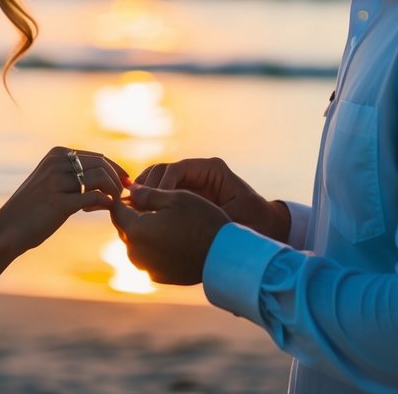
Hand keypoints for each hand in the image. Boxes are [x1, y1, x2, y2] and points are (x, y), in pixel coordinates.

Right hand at [0, 147, 127, 253]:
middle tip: (124, 194)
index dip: (116, 170)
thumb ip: (72, 174)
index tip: (125, 183)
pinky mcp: (59, 202)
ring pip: (100, 179)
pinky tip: (103, 208)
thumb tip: (106, 175)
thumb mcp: (50, 181)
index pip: (97, 157)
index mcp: (56, 154)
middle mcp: (56, 163)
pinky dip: (105, 202)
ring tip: (111, 203)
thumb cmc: (32, 208)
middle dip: (118, 180)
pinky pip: (94, 197)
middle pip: (102, 165)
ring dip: (113, 192)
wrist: (8, 229)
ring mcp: (57, 181)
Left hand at [109, 186, 228, 284]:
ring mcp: (145, 267)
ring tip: (163, 219)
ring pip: (134, 242)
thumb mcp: (176, 198)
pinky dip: (153, 246)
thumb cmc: (201, 221)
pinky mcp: (157, 276)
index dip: (122, 197)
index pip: (116, 209)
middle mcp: (135, 252)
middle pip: (123, 227)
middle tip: (151, 202)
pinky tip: (171, 237)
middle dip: (132, 213)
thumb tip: (129, 189)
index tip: (135, 190)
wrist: (223, 256)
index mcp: (136, 229)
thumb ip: (147, 194)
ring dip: (142, 230)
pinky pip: (146, 257)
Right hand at [135, 157, 289, 241]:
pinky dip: (149, 203)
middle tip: (134, 205)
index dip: (161, 184)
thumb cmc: (254, 222)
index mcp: (212, 169)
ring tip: (131, 210)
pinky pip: (162, 195)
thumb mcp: (233, 218)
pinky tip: (139, 217)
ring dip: (143, 194)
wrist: (266, 228)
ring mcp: (191, 183)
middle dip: (147, 187)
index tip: (151, 202)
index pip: (177, 169)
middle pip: (163, 171)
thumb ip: (206, 214)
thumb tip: (176, 215)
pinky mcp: (185, 197)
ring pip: (158, 181)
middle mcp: (199, 173)